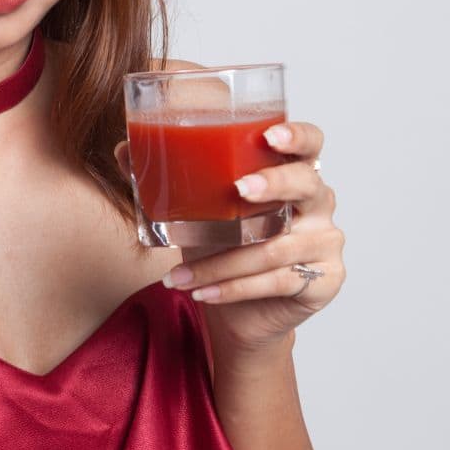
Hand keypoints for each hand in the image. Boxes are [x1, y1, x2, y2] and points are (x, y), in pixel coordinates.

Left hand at [113, 121, 344, 353]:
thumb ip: (169, 181)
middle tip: (238, 190)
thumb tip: (123, 150)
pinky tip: (203, 292)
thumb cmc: (222, 249)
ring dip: (222, 263)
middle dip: (273, 185)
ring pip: (276, 248)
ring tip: (179, 276)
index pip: (311, 143)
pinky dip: (233, 288)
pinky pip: (278, 282)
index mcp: (294, 173)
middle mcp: (319, 203)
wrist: (240, 313)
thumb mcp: (195, 213)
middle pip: (308, 185)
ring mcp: (326, 243)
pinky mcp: (324, 280)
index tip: (270, 136)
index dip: (297, 136)